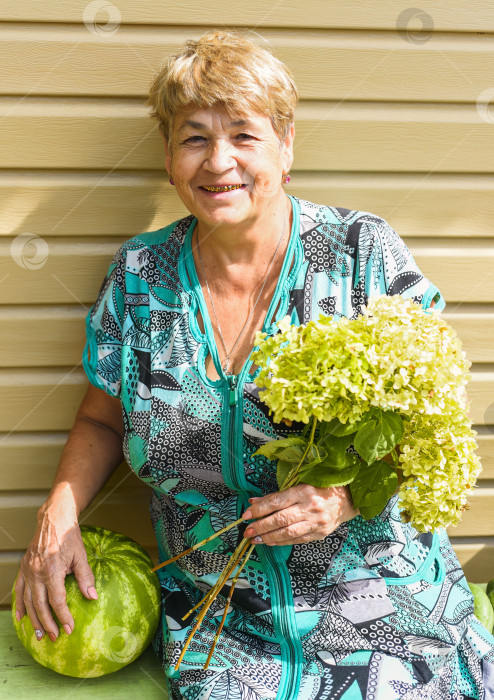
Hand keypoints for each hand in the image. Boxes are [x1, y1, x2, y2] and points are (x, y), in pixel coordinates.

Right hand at [14, 499, 97, 642]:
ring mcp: (28, 571)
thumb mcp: (81, 555)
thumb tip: (92, 598)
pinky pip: (19, 590)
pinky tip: (22, 618)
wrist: (53, 519)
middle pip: (40, 605)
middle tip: (54, 638)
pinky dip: (20, 605)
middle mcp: (36, 572)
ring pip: (28, 601)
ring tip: (40, 634)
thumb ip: (86, 577)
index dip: (63, 616)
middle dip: (48, 623)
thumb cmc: (69, 536)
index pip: (57, 600)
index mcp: (52, 569)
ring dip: (34, 619)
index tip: (70, 629)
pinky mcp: (24, 568)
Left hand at [242, 484, 358, 545]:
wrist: (346, 501)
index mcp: (303, 492)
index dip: (259, 509)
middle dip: (261, 526)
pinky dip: (281, 542)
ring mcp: (315, 523)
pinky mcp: (319, 534)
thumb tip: (254, 502)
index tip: (246, 515)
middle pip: (281, 519)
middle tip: (247, 531)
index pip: (277, 502)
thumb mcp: (298, 486)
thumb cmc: (319, 489)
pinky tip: (270, 542)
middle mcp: (309, 508)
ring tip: (255, 539)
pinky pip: (297, 540)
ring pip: (288, 532)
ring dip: (269, 537)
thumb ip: (277, 495)